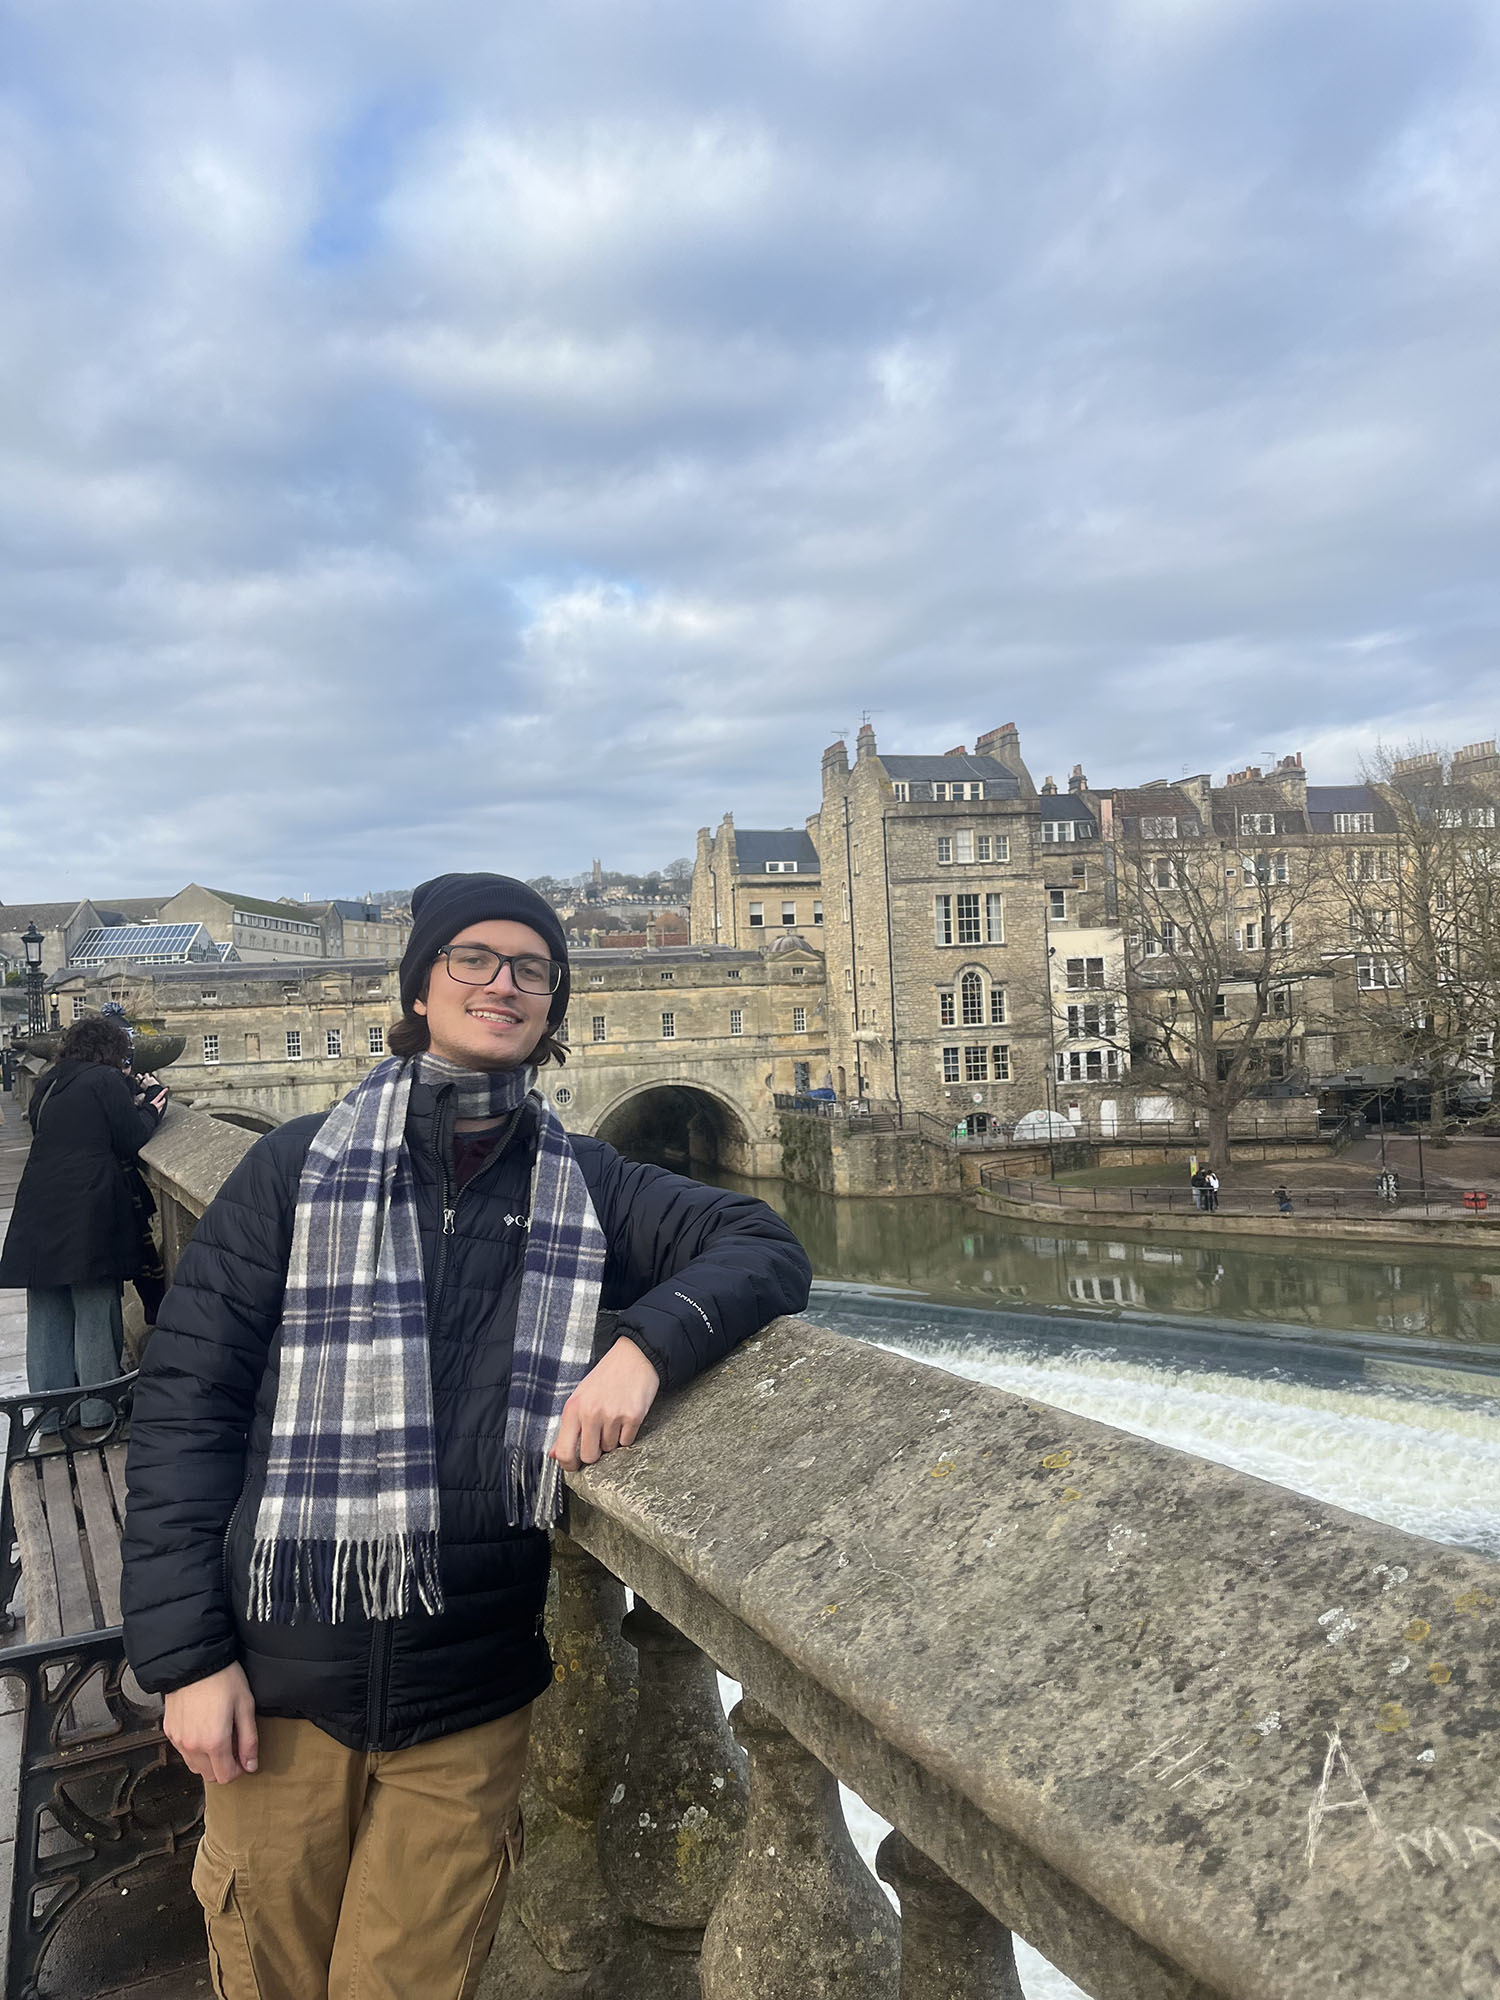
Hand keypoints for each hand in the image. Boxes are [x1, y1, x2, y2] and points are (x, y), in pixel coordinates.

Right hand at [163, 1662, 258, 1783]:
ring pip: (194, 1766)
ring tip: (218, 1735)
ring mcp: (178, 1739)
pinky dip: (194, 1748)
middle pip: (209, 1775)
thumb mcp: (245, 1706)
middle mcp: (192, 1746)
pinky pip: (183, 1750)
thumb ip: (249, 1740)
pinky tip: (203, 1728)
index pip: (225, 1776)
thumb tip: (251, 1765)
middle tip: (233, 1745)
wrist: (194, 1660)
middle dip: (224, 1766)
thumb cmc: (222, 1678)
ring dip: (208, 1760)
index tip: (244, 1757)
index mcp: (214, 1742)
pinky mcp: (170, 1731)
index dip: (239, 1770)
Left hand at [549, 1337, 659, 1472]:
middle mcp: (591, 1413)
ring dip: (612, 1439)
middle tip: (599, 1438)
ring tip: (614, 1418)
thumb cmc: (606, 1376)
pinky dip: (627, 1434)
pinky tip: (625, 1416)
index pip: (564, 1451)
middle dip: (595, 1452)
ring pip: (610, 1448)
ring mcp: (612, 1415)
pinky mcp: (633, 1416)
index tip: (575, 1466)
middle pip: (589, 1456)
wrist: (634, 1356)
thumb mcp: (580, 1397)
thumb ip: (567, 1427)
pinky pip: (627, 1441)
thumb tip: (554, 1454)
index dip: (569, 1465)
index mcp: (573, 1408)